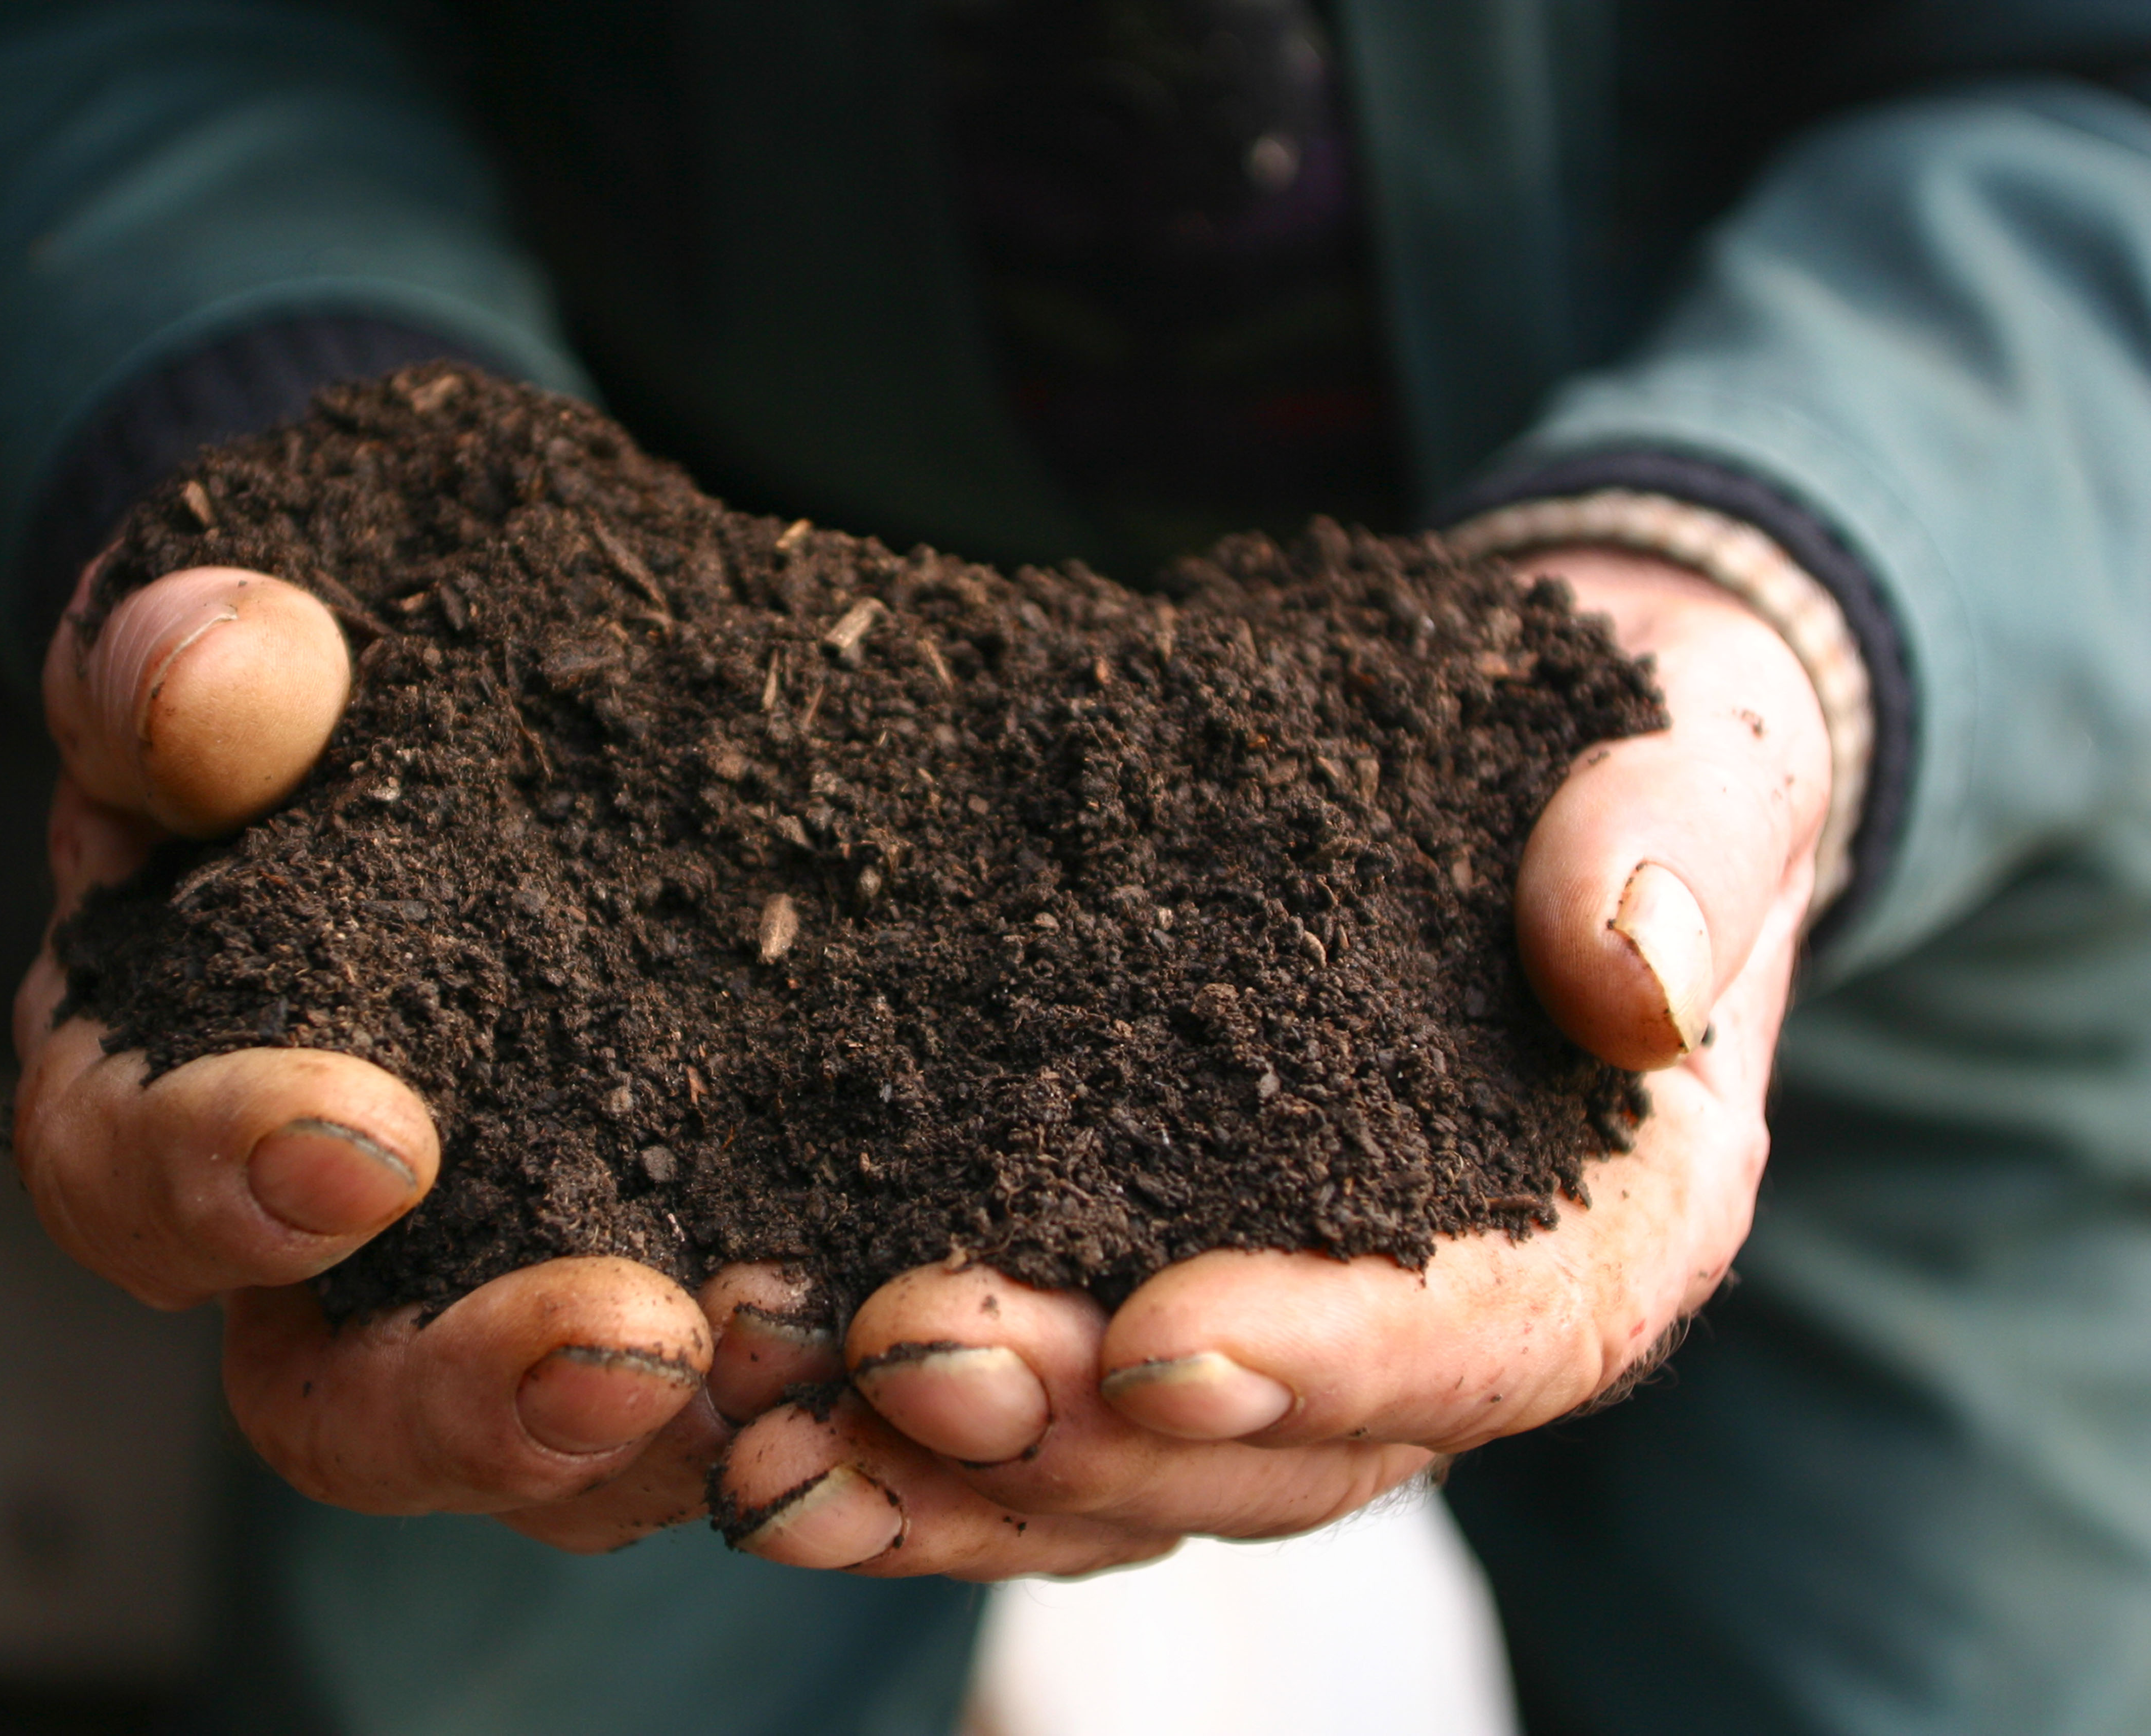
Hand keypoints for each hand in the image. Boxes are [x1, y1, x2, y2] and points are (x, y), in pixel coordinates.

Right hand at [11, 562, 838, 1546]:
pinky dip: (797, 1379)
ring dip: (666, 1432)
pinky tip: (888, 1323)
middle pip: (340, 1407)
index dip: (220, 1186)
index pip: (131, 1184)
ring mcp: (495, 1282)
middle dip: (478, 1400)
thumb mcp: (238, 640)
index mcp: (157, 1086)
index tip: (374, 1142)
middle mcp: (311, 1248)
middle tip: (634, 1346)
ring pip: (546, 1455)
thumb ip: (198, 665)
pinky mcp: (663, 1265)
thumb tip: (234, 669)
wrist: (473, 687)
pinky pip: (710, 1392)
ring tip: (805, 1359)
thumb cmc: (313, 677)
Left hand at [713, 548, 1828, 1576]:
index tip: (1161, 1345)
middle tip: (904, 1371)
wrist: (1540, 768)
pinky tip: (756, 1395)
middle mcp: (1449, 1336)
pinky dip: (896, 1421)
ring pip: (1124, 1469)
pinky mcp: (1157, 1284)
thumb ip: (1676, 857)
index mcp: (1609, 1238)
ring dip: (945, 1476)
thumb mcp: (1696, 769)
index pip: (1490, 1341)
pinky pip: (1038, 1397)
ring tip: (775, 1447)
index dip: (1327, 1359)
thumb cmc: (1632, 766)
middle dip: (1080, 1435)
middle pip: (1272, 1456)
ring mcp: (1288, 1334)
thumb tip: (1634, 973)